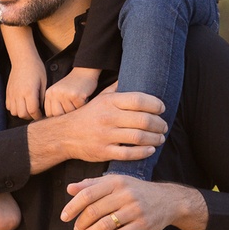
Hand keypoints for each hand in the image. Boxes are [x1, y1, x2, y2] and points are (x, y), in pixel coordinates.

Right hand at [6, 58, 46, 120]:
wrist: (23, 60)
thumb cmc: (36, 69)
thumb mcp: (44, 82)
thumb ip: (42, 97)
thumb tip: (42, 109)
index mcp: (29, 91)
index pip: (33, 111)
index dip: (38, 116)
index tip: (41, 114)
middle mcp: (19, 94)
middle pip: (22, 114)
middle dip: (30, 116)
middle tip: (35, 112)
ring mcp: (12, 93)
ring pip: (14, 112)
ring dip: (21, 113)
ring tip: (27, 108)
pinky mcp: (8, 92)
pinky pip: (8, 106)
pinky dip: (14, 109)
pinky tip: (20, 104)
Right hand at [31, 83, 165, 168]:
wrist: (64, 135)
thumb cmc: (87, 115)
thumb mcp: (99, 97)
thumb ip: (117, 88)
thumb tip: (133, 75)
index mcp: (109, 102)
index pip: (139, 100)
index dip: (155, 104)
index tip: (162, 108)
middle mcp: (108, 117)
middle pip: (143, 120)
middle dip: (159, 124)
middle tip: (164, 126)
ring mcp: (105, 135)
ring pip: (138, 137)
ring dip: (155, 138)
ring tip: (160, 138)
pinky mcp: (103, 151)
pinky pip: (128, 154)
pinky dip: (143, 152)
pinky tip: (150, 149)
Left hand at [44, 67, 99, 116]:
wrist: (84, 71)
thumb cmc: (73, 85)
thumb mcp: (60, 93)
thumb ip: (55, 105)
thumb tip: (55, 124)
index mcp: (49, 94)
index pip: (49, 114)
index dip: (57, 117)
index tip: (64, 116)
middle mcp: (55, 94)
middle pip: (58, 115)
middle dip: (66, 115)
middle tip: (73, 109)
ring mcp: (64, 94)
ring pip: (69, 113)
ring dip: (76, 110)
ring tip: (78, 102)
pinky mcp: (75, 95)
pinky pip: (79, 108)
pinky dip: (83, 106)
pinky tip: (83, 98)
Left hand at [60, 173, 207, 229]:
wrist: (168, 200)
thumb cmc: (136, 190)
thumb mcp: (115, 182)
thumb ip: (92, 184)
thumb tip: (69, 188)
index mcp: (115, 182)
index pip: (87, 194)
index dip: (73, 207)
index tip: (64, 217)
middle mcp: (125, 194)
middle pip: (94, 210)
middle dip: (81, 222)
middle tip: (76, 229)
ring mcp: (135, 209)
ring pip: (105, 224)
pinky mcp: (143, 224)